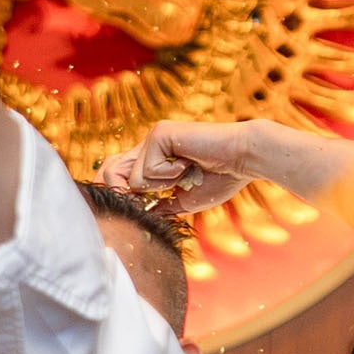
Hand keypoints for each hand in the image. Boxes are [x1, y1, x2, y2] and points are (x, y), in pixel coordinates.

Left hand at [99, 119, 288, 214]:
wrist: (244, 160)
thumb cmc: (221, 178)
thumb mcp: (183, 201)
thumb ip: (159, 207)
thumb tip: (135, 218)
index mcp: (152, 158)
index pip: (114, 174)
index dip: (114, 194)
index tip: (132, 209)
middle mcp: (148, 145)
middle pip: (109, 172)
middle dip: (125, 195)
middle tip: (160, 197)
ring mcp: (153, 138)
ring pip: (132, 179)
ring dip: (160, 186)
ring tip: (184, 174)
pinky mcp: (159, 134)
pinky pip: (148, 171)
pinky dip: (170, 176)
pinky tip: (189, 163)